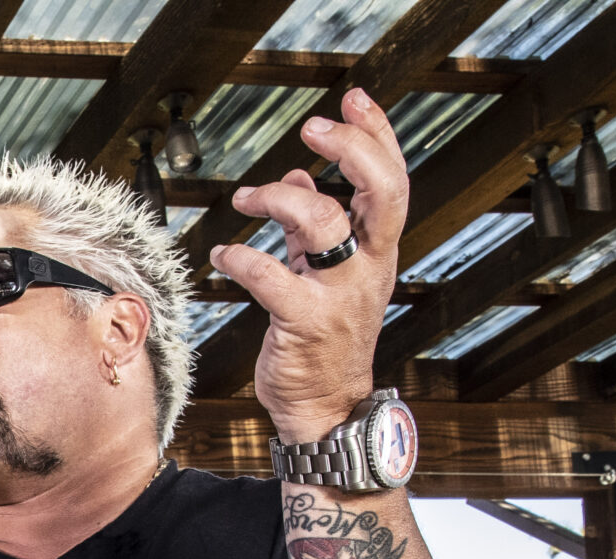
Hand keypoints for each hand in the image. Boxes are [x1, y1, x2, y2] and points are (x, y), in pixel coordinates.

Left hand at [208, 87, 406, 443]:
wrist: (325, 403)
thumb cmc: (323, 335)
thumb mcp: (326, 272)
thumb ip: (316, 224)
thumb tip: (298, 175)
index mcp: (378, 251)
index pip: (393, 180)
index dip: (377, 134)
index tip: (353, 99)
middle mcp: (369, 267)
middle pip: (381, 191)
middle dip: (350, 149)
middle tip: (313, 127)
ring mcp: (341, 295)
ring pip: (324, 223)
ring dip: (279, 199)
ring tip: (245, 197)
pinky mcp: (305, 323)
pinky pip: (271, 277)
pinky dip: (241, 258)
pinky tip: (222, 253)